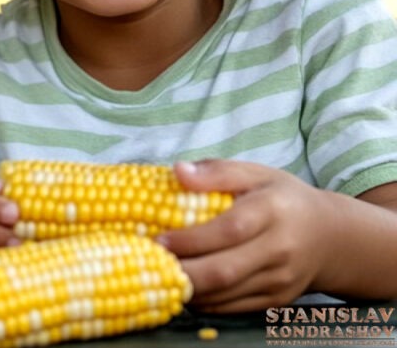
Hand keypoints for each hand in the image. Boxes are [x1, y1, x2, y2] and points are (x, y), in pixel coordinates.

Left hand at [157, 159, 332, 312]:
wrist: (331, 237)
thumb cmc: (282, 198)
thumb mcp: (256, 173)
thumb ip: (217, 171)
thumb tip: (178, 171)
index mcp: (273, 211)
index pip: (229, 230)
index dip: (191, 239)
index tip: (157, 239)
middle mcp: (280, 250)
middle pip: (225, 271)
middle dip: (182, 271)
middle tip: (148, 262)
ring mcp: (280, 281)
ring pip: (226, 295)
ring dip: (187, 289)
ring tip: (157, 275)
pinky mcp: (276, 301)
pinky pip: (232, 308)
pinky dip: (203, 301)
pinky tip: (181, 287)